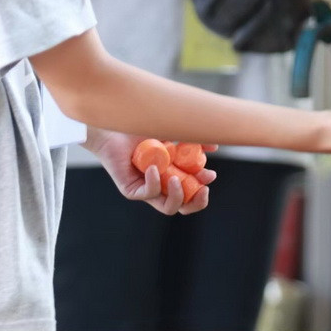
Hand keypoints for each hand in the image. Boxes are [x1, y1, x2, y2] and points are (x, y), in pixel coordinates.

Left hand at [85, 128, 217, 214]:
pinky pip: (148, 194)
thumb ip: (193, 140)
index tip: (210, 175)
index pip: (192, 191)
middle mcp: (161, 184)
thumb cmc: (142, 127)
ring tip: (178, 179)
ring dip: (178, 196)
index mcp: (173, 174)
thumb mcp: (173, 133)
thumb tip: (214, 146)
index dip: (202, 188)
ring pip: (168, 208)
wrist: (116, 123)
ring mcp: (146, 189)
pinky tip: (154, 167)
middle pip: (184, 206)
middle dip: (197, 202)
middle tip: (203, 189)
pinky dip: (154, 182)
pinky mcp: (131, 190)